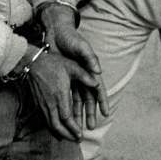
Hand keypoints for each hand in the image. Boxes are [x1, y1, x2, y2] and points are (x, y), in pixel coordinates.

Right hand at [26, 51, 104, 140]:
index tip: (80, 135)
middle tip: (78, 140)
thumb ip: (85, 76)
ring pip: (50, 125)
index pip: (66, 117)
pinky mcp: (38, 104)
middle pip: (57, 125)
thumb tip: (97, 83)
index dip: (73, 128)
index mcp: (60, 94)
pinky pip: (45, 120)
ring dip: (60, 134)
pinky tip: (58, 132)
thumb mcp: (72, 66)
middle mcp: (50, 102)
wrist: (32, 62)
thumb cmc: (54, 63)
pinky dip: (52, 128)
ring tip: (70, 139)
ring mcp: (43, 104)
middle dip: (68, 135)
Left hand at [39, 4, 108, 129]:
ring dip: (78, 113)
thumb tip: (98, 72)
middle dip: (90, 113)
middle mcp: (83, 76)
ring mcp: (73, 78)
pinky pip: (66, 96)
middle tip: (91, 127)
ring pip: (77, 100)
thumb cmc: (70, 38)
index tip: (105, 113)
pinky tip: (65, 116)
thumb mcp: (81, 46)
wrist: (55, 32)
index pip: (98, 89)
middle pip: (88, 99)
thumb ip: (90, 58)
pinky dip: (67, 106)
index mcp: (90, 70)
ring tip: (78, 126)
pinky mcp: (63, 79)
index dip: (102, 102)